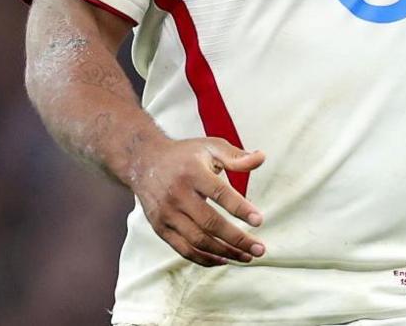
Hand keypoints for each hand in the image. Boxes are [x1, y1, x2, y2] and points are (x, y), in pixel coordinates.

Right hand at [127, 136, 267, 266]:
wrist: (144, 161)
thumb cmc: (184, 155)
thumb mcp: (210, 147)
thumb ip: (236, 156)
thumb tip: (261, 158)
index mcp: (193, 172)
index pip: (220, 193)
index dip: (241, 208)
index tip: (259, 220)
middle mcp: (178, 194)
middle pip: (210, 223)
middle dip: (237, 239)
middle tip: (259, 249)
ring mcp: (167, 213)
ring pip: (198, 241)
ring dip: (224, 253)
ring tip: (246, 256)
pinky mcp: (160, 227)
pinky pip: (183, 249)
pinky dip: (204, 259)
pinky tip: (223, 259)